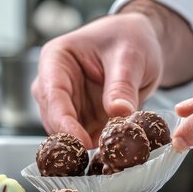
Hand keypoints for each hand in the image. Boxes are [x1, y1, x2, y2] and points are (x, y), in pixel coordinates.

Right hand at [32, 0, 192, 147]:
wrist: (139, 42)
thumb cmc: (128, 38)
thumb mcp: (130, 56)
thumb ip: (122, 84)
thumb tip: (118, 113)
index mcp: (55, 60)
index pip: (53, 95)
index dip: (64, 122)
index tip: (82, 143)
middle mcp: (53, 84)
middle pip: (54, 119)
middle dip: (74, 139)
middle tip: (99, 153)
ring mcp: (66, 104)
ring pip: (66, 133)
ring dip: (87, 145)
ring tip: (112, 153)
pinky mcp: (81, 119)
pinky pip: (84, 138)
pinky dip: (98, 146)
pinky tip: (114, 150)